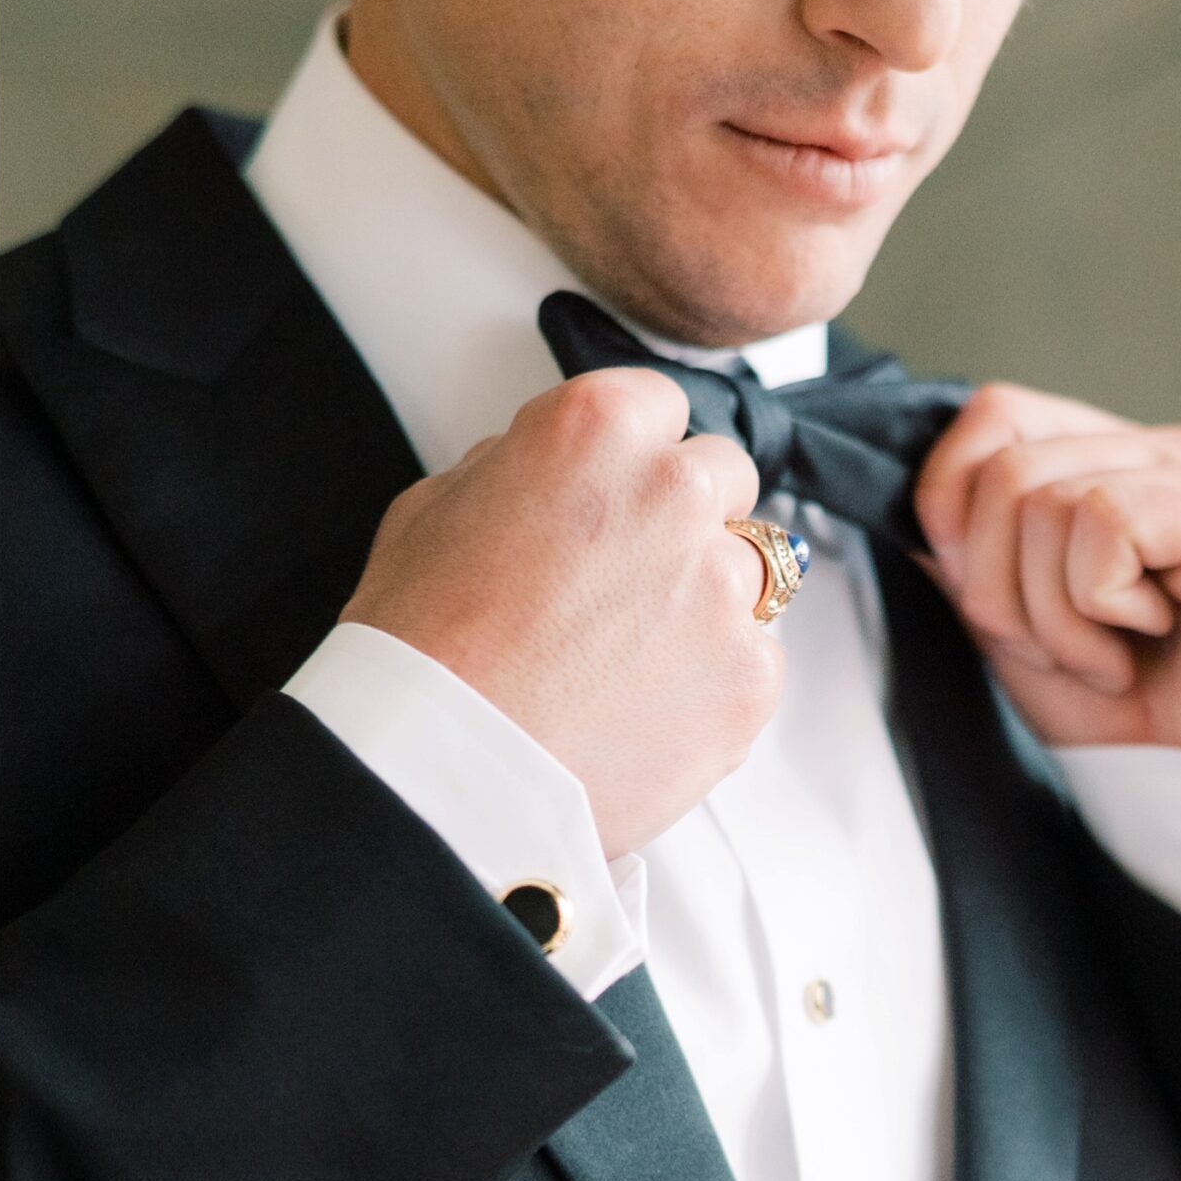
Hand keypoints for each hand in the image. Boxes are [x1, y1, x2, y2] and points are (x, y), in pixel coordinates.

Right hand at [341, 369, 777, 858]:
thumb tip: (558, 473)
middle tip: (623, 587)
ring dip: (709, 602)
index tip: (619, 499)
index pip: (663, 407)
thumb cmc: (423, 651)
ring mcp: (725, 587)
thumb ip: (520, 467)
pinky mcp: (752, 678)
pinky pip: (757, 663)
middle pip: (724, 478)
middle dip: (684, 521)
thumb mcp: (436, 508)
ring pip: (754, 572)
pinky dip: (716, 686)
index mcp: (598, 429)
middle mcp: (675, 493)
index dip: (635, 459)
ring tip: (629, 661)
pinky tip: (645, 711)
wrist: (445, 774)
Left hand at [913, 383, 1180, 802]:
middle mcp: (1169, 453)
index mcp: (1117, 459)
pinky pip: (1106, 524)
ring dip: (1055, 615)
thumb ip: (965, 559)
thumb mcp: (1013, 628)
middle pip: (1007, 468)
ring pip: (1048, 500)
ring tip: (1110, 658)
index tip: (996, 604)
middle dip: (1001, 590)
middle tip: (1064, 653)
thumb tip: (911, 512)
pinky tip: (1149, 639)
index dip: (955, 510)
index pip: (995, 415)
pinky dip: (1098, 608)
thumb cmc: (1124, 714)